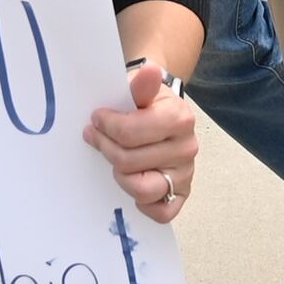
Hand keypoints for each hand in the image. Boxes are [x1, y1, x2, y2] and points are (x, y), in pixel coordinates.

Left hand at [85, 60, 202, 221]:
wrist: (163, 111)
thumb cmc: (146, 101)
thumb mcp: (140, 87)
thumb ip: (142, 84)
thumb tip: (149, 71)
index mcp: (179, 118)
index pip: (129, 133)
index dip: (105, 127)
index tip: (96, 118)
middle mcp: (187, 148)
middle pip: (129, 161)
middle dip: (105, 148)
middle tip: (96, 137)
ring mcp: (185, 174)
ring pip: (142, 189)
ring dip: (121, 176)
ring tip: (115, 161)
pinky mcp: (182, 193)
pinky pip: (162, 212)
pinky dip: (144, 204)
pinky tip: (134, 183)